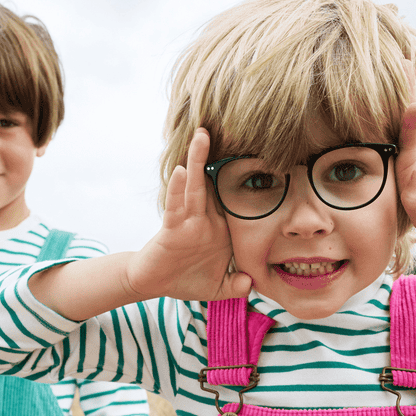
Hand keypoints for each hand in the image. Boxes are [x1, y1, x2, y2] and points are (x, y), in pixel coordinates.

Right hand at [124, 128, 251, 302]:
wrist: (153, 284)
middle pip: (213, 183)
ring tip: (202, 134)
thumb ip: (235, 286)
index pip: (233, 200)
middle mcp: (204, 219)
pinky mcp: (171, 229)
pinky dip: (178, 189)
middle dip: (218, 157)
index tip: (261, 155)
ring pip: (195, 186)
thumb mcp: (217, 288)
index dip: (243, 179)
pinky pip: (175, 207)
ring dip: (198, 160)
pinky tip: (182, 171)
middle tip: (226, 127)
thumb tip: (250, 284)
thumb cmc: (184, 279)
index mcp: (218, 228)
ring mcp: (187, 221)